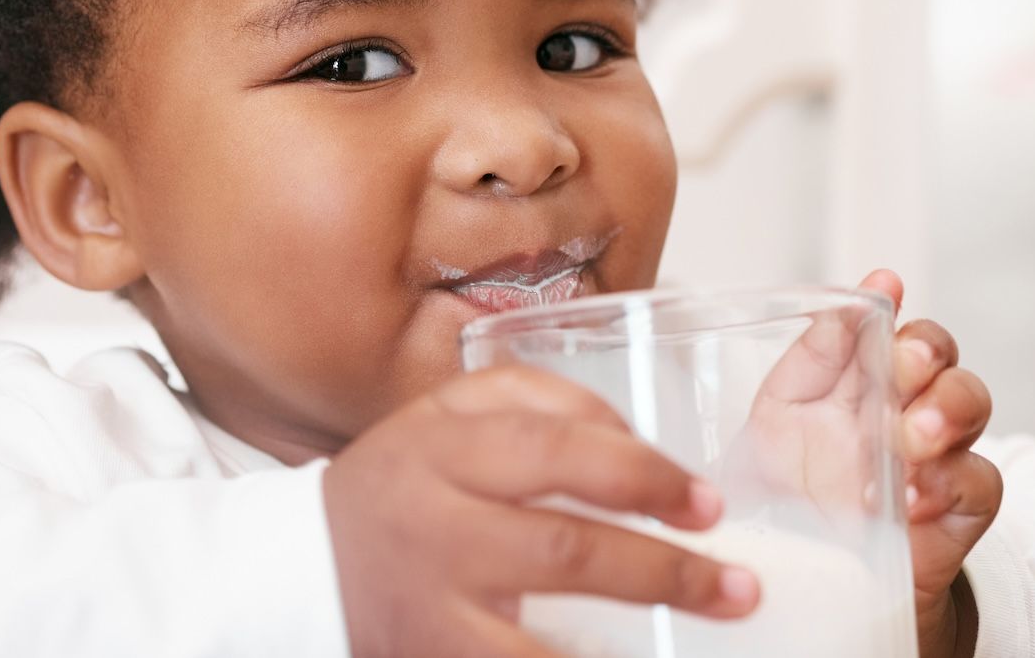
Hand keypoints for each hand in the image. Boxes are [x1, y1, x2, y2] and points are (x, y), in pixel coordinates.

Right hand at [323, 365, 760, 656]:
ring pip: (536, 639)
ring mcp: (431, 609)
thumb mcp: (450, 411)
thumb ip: (542, 400)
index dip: (641, 474)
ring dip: (630, 642)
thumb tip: (638, 440)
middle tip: (735, 583)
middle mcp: (435, 529)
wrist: (298, 570)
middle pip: (562, 547)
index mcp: (442, 449)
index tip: (705, 503)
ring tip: (706, 630)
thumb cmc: (400, 485)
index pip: (553, 451)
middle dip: (662, 569)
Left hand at [718, 270, 1000, 657]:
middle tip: (904, 367)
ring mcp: (938, 457)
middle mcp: (908, 410)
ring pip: (973, 403)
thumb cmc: (797, 498)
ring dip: (944, 409)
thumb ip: (813, 360)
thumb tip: (848, 304)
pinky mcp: (959, 512)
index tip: (885, 289)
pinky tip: (911, 496)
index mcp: (866, 382)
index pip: (894, 327)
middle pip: (942, 356)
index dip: (891, 305)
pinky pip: (980, 480)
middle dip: (927, 351)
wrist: (814, 587)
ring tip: (908, 437)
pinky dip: (949, 480)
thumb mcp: (781, 421)